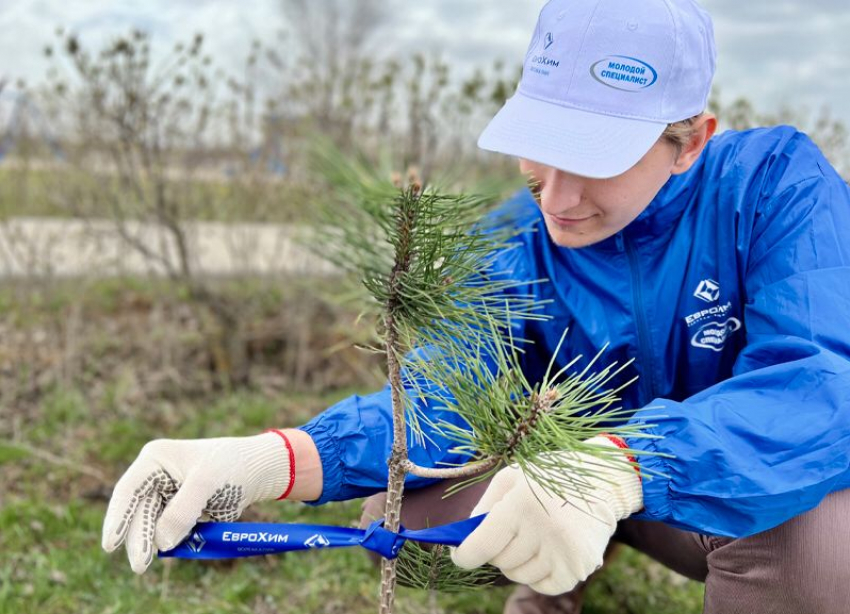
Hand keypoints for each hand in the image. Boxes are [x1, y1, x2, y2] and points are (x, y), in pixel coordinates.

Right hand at [102, 431, 292, 573]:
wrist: (260, 469)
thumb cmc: (232, 465)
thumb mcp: (207, 482)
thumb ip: (181, 511)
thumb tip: (161, 543)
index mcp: (155, 459)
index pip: (128, 491)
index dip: (117, 518)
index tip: (111, 544)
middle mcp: (156, 476)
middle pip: (138, 513)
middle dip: (138, 539)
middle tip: (140, 566)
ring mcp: (167, 494)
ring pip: (151, 526)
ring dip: (154, 543)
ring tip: (156, 559)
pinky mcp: (180, 510)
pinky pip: (169, 531)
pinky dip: (171, 541)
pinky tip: (175, 549)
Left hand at [451, 436, 641, 594]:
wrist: (602, 481)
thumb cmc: (548, 477)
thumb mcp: (512, 478)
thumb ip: (484, 508)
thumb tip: (466, 544)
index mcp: (521, 504)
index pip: (481, 546)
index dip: (465, 555)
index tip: (460, 557)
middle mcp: (543, 530)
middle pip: (500, 562)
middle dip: (498, 550)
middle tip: (511, 531)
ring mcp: (563, 552)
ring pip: (519, 576)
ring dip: (519, 562)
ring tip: (534, 536)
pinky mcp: (579, 567)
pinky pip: (543, 586)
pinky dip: (539, 574)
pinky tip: (548, 551)